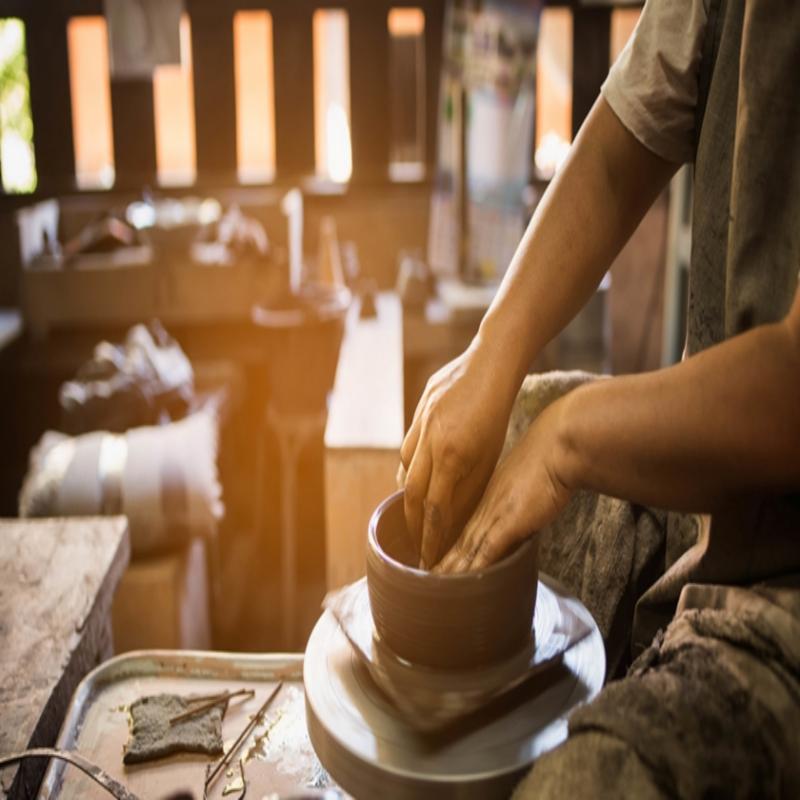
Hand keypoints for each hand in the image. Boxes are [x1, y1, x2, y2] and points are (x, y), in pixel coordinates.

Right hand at [401, 339, 519, 568]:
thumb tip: (454, 517)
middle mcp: (430, 441)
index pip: (434, 509)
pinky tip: (418, 473)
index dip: (430, 538)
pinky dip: (411, 465)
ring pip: (405, 468)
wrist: (492, 360)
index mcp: (453, 455)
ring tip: (414, 513)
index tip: (429, 559)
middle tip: (417, 545)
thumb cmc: (500, 411)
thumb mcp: (492, 454)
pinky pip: (408, 446)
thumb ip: (470, 484)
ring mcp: (421, 423)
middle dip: (412, 524)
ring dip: (407, 495)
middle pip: (410, 494)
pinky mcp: (418, 409)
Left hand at [436, 397, 573, 572]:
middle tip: (424, 581)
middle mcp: (485, 508)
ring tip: (431, 588)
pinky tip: (458, 585)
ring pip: (464, 550)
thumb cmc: (551, 460)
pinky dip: (470, 570)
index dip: (449, 546)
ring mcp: (494, 516)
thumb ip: (521, 500)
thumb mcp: (528, 481)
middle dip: (440, 563)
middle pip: (457, 542)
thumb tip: (524, 512)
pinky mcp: (507, 524)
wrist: (559, 447)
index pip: (463, 528)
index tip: (437, 560)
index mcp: (488, 498)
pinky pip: (484, 553)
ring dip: (448, 571)